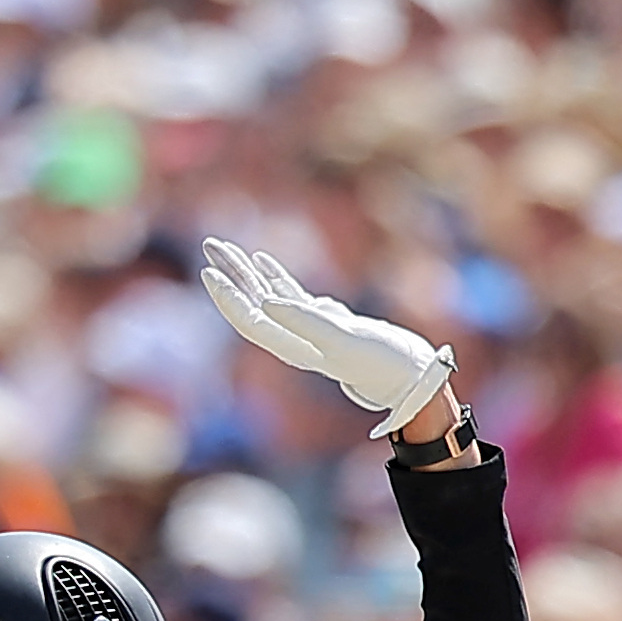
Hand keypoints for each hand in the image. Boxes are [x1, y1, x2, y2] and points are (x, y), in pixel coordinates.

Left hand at [198, 240, 458, 435]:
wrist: (411, 375)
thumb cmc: (381, 362)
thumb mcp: (343, 339)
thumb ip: (304, 320)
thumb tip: (265, 303)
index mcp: (295, 347)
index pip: (251, 321)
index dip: (229, 298)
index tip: (211, 271)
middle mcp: (296, 340)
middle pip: (252, 305)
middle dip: (231, 276)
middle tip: (211, 245)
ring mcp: (309, 330)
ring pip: (268, 297)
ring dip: (246, 273)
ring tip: (225, 248)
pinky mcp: (325, 322)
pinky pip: (291, 296)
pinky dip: (274, 277)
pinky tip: (263, 261)